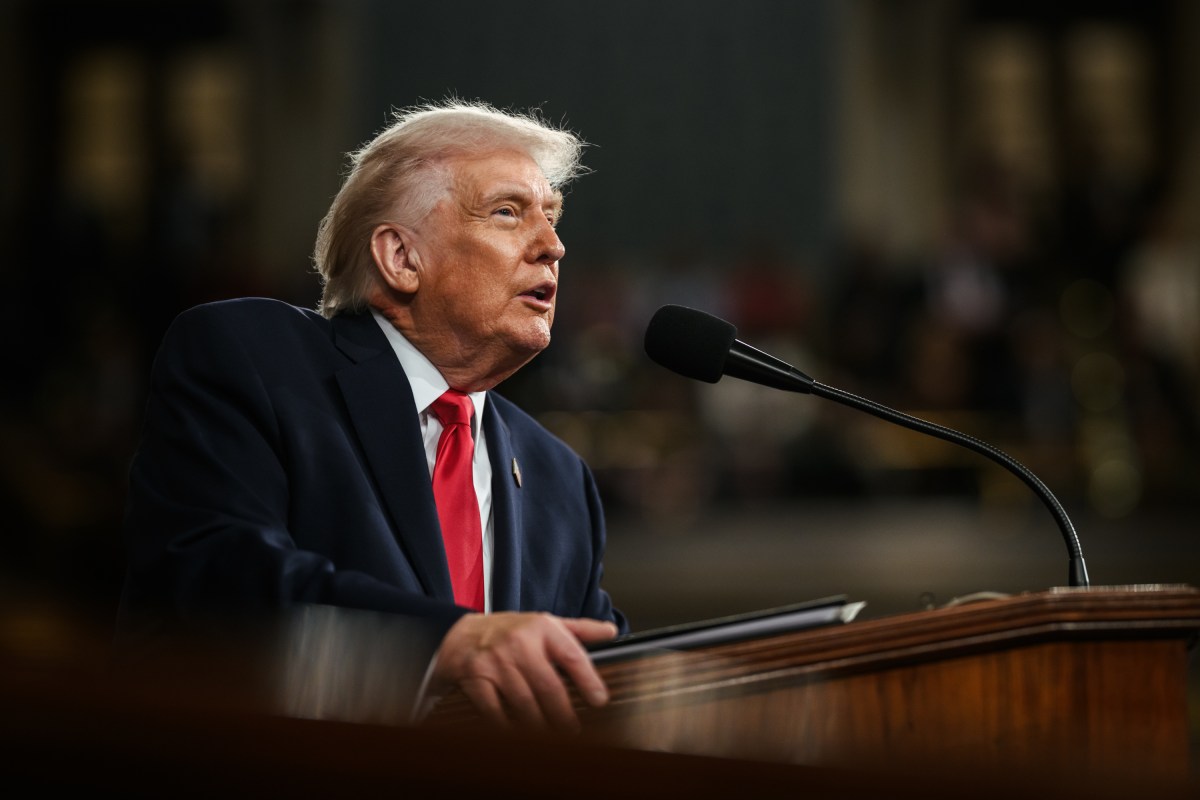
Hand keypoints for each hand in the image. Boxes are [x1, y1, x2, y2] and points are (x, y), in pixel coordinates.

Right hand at [430, 612, 617, 731]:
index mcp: (542, 628)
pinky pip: (494, 711)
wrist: (461, 635)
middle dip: (563, 714)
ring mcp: (496, 662)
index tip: (600, 701)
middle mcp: (519, 643)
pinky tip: (517, 735)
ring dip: (539, 725)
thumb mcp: (544, 622)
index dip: (589, 680)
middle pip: (548, 686)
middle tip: (574, 731)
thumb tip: (611, 632)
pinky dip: (506, 727)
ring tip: (551, 739)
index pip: (572, 655)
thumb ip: (579, 629)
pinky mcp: (476, 679)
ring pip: (523, 703)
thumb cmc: (510, 632)